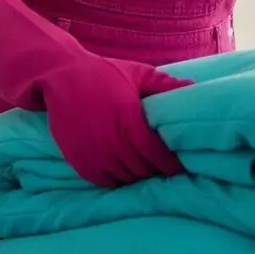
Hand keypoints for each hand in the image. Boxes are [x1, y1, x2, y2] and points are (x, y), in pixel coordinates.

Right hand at [37, 56, 189, 187]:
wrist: (61, 76)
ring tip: (145, 172)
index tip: (179, 167)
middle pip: (141, 169)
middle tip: (164, 171)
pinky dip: (115, 180)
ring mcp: (93, 151)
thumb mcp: (137, 73)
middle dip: (155, 171)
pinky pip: (102, 180)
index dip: (170, 164)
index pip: (155, 153)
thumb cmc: (104, 73)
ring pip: (123, 177)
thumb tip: (193, 87)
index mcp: (128, 119)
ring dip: (136, 177)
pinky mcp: (78, 158)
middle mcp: (111, 140)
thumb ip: (165, 83)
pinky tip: (123, 173)